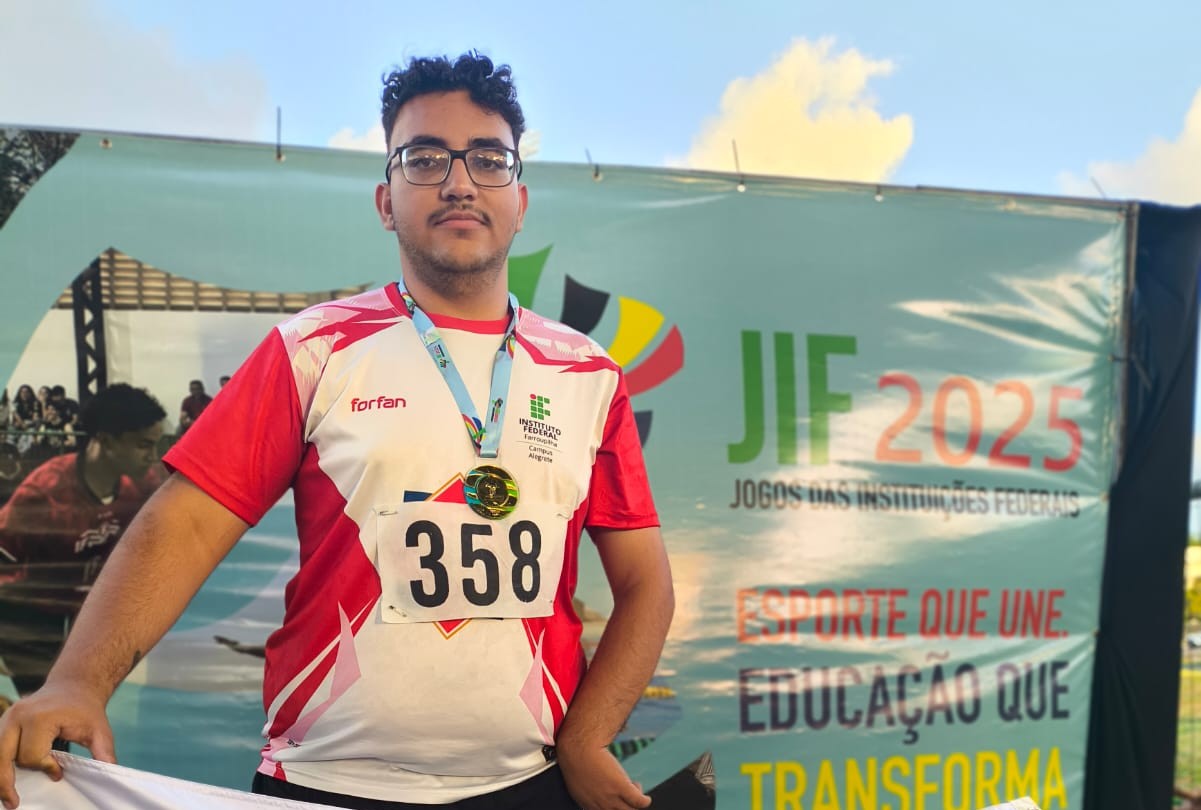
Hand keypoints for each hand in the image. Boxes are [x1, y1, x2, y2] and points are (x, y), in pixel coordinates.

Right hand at [0, 683, 114, 809]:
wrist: (75, 686)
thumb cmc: (85, 708)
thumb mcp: (99, 729)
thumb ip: (103, 749)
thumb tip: (110, 769)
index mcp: (39, 717)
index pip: (32, 756)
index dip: (45, 767)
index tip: (59, 772)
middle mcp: (18, 715)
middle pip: (4, 757)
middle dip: (6, 782)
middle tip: (13, 803)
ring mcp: (8, 716)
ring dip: (1, 773)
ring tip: (7, 794)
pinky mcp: (5, 719)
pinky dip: (1, 761)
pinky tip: (5, 775)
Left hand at [556, 739, 650, 809]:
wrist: (578, 748)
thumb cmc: (575, 759)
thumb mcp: (576, 781)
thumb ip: (585, 791)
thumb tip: (592, 789)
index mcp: (588, 806)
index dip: (613, 806)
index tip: (615, 797)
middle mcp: (601, 806)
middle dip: (625, 805)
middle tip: (625, 793)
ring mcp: (611, 798)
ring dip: (634, 803)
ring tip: (634, 787)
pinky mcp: (621, 787)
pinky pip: (639, 801)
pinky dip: (644, 800)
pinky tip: (643, 794)